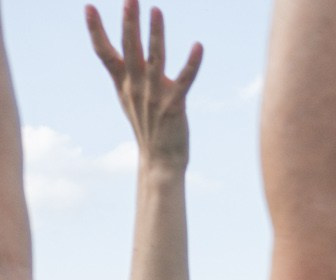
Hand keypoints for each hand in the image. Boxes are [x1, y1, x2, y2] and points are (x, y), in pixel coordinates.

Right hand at [87, 3, 202, 170]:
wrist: (160, 159)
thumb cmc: (148, 125)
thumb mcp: (131, 96)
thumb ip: (128, 72)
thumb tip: (128, 47)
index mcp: (122, 83)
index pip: (104, 51)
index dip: (96, 29)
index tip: (88, 6)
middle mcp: (135, 86)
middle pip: (129, 47)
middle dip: (129, 21)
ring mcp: (154, 95)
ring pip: (154, 58)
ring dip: (155, 33)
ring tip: (156, 9)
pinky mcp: (175, 105)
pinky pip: (184, 79)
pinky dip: (191, 63)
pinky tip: (198, 46)